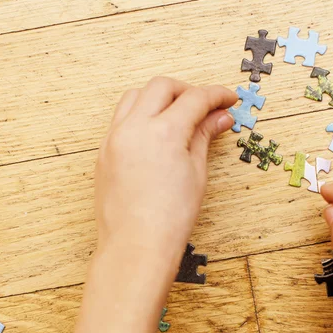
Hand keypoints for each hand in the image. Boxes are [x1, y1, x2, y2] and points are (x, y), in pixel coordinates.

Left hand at [57, 78, 236, 332]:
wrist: (136, 246)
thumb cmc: (171, 217)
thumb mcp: (196, 172)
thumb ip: (204, 136)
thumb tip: (220, 116)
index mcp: (163, 132)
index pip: (194, 99)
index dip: (216, 95)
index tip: (228, 99)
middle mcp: (134, 128)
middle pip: (161, 87)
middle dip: (186, 90)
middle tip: (204, 106)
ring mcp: (114, 138)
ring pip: (135, 96)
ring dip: (158, 98)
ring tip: (176, 116)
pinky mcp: (103, 151)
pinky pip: (121, 119)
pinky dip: (139, 115)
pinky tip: (154, 134)